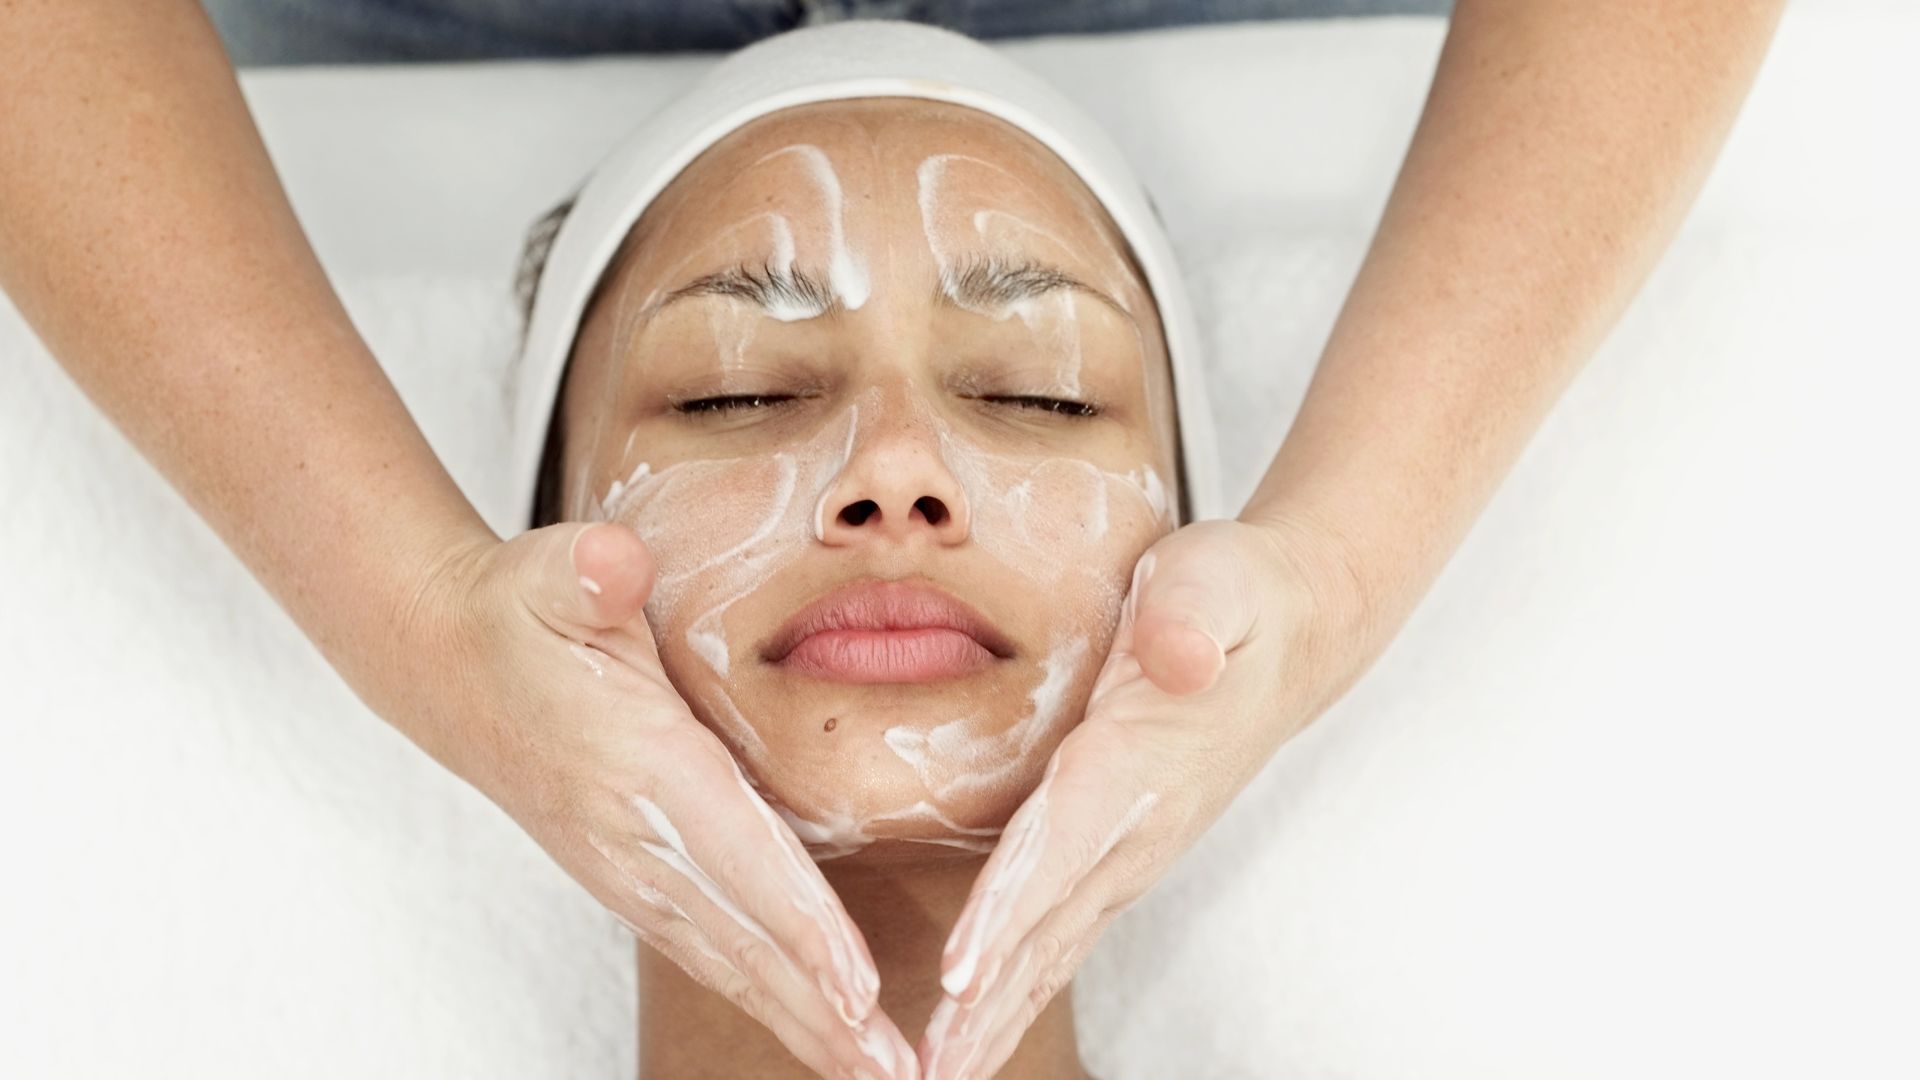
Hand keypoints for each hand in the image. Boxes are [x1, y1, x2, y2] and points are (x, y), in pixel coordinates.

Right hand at [400, 522, 919, 1079]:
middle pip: (742, 937)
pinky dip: (767, 997)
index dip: (797, 919)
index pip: (733, 851)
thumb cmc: (519, 613)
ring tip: (875, 1075)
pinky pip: (709, 950)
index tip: (855, 984)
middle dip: (821, 1010)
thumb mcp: (552, 571)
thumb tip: (611, 565)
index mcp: (637, 762)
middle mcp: (634, 835)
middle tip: (895, 1073)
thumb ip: (588, 572)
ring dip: (804, 1022)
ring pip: (729, 961)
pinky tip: (816, 1029)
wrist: (446, 662)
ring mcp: (628, 869)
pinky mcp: (629, 878)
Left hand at [916, 517, 1375, 1079]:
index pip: (1063, 846)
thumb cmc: (1236, 597)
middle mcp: (1136, 827)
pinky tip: (977, 1026)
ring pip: (1052, 947)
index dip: (1010, 912)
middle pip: (1047, 928)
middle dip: (985, 1005)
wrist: (1294, 629)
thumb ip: (1190, 619)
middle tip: (928, 1076)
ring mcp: (1133, 851)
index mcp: (1137, 761)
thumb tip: (1179, 654)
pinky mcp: (1121, 855)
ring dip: (996, 1017)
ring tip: (940, 1078)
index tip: (961, 978)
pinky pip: (1059, 933)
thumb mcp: (1210, 582)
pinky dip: (1015, 988)